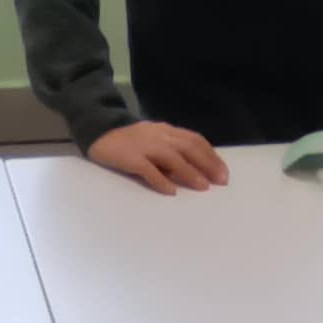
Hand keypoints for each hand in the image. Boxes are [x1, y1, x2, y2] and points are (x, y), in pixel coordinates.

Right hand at [88, 120, 228, 192]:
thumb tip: (194, 169)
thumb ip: (172, 151)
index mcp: (167, 131)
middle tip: (221, 181)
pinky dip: (161, 180)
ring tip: (203, 187)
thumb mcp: (154, 140)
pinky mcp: (131, 158)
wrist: (99, 132)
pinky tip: (171, 191)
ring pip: (173, 158)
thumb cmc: (130, 141)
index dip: (211, 155)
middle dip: (207, 164)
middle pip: (189, 147)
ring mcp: (145, 146)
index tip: (223, 172)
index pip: (195, 140)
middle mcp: (159, 135)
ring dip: (190, 172)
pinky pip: (148, 170)